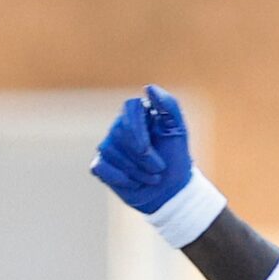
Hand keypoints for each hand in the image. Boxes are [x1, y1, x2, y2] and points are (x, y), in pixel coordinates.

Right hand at [91, 84, 194, 214]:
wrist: (170, 191)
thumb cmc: (175, 159)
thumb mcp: (178, 131)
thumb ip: (169, 106)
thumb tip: (149, 88)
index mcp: (139, 113)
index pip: (129, 107)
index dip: (136, 129)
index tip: (147, 149)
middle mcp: (121, 125)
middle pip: (119, 131)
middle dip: (141, 156)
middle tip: (159, 169)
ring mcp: (109, 145)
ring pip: (110, 151)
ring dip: (135, 171)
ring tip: (151, 177)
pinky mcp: (101, 165)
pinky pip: (100, 167)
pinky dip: (119, 178)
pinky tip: (133, 183)